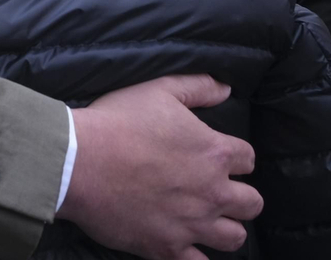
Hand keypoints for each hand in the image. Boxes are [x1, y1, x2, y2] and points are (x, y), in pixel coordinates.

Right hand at [58, 75, 260, 259]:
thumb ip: (198, 87)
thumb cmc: (117, 121)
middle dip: (240, 196)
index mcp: (215, 152)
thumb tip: (226, 88)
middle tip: (217, 191)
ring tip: (208, 221)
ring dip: (226, 228)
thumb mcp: (159, 91)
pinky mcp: (166, 248)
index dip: (235, 157)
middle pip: (251, 203)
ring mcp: (191, 224)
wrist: (79, 161)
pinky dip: (196, 257)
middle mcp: (212, 192)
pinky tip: (187, 247)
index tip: (218, 157)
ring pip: (234, 238)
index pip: (248, 159)